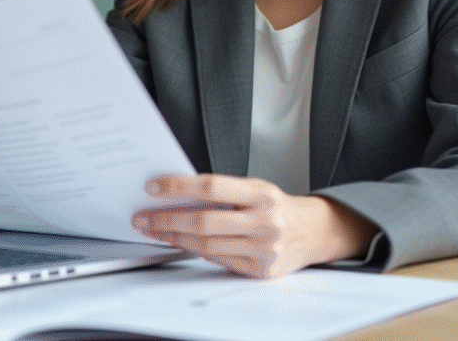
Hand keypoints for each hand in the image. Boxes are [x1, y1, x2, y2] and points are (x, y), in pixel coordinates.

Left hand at [131, 173, 377, 278]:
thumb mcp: (255, 188)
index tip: (153, 187)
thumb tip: (178, 193)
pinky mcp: (260, 270)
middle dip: (167, 219)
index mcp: (262, 193)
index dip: (178, 186)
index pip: (212, 187)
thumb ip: (223, 192)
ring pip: (207, 245)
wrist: (314, 231)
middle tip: (143, 217)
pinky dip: (196, 251)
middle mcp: (265, 221)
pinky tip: (180, 243)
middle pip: (204, 221)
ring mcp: (263, 249)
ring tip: (153, 230)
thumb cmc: (277, 206)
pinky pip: (219, 260)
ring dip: (174, 238)